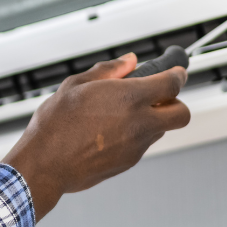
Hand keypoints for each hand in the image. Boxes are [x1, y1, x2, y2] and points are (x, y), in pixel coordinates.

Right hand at [0, 54, 189, 220]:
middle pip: (181, 114)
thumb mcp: (76, 85)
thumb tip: (128, 62)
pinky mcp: (129, 162)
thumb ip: (108, 70)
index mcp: (129, 98)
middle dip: (176, 102)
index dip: (178, 75)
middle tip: (160, 96)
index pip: (171, 84)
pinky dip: (136, 135)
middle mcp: (139, 123)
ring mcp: (137, 146)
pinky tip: (110, 131)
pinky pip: (143, 144)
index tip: (176, 72)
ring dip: (153, 119)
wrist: (45, 164)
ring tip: (122, 114)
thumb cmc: (55, 125)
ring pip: (162, 130)